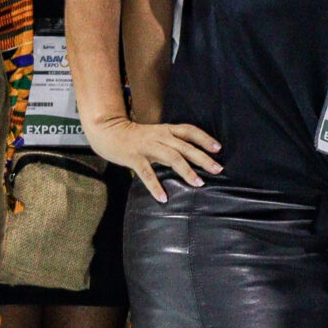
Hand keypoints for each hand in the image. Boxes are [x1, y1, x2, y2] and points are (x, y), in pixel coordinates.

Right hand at [87, 115, 221, 202]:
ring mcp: (147, 146)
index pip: (189, 131)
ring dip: (186, 171)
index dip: (204, 138)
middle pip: (185, 147)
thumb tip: (192, 157)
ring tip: (199, 184)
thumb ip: (172, 143)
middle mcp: (159, 136)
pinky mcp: (134, 157)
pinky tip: (163, 198)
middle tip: (218, 169)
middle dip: (203, 158)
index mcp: (166, 130)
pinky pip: (147, 173)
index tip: (218, 148)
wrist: (108, 131)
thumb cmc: (136, 136)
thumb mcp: (156, 134)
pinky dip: (156, 186)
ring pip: (171, 158)